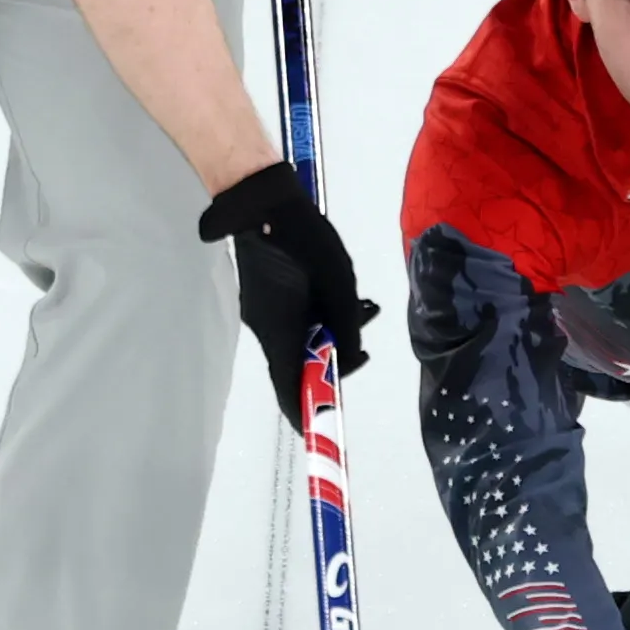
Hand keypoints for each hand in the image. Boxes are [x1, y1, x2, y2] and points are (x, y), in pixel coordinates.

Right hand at [195, 161, 376, 390]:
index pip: (288, 386)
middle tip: (363, 349)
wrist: (263, 203)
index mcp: (282, 330)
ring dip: (332, 334)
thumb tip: (351, 355)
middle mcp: (268, 329)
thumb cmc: (304, 241)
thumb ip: (347, 324)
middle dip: (333, 361)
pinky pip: (294, 321)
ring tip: (366, 311)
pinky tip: (346, 299)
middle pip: (297, 364)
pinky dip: (320, 319)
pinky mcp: (267, 297)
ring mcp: (263, 313)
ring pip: (299, 339)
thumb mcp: (339, 282)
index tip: (322, 426)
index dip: (304, 410)